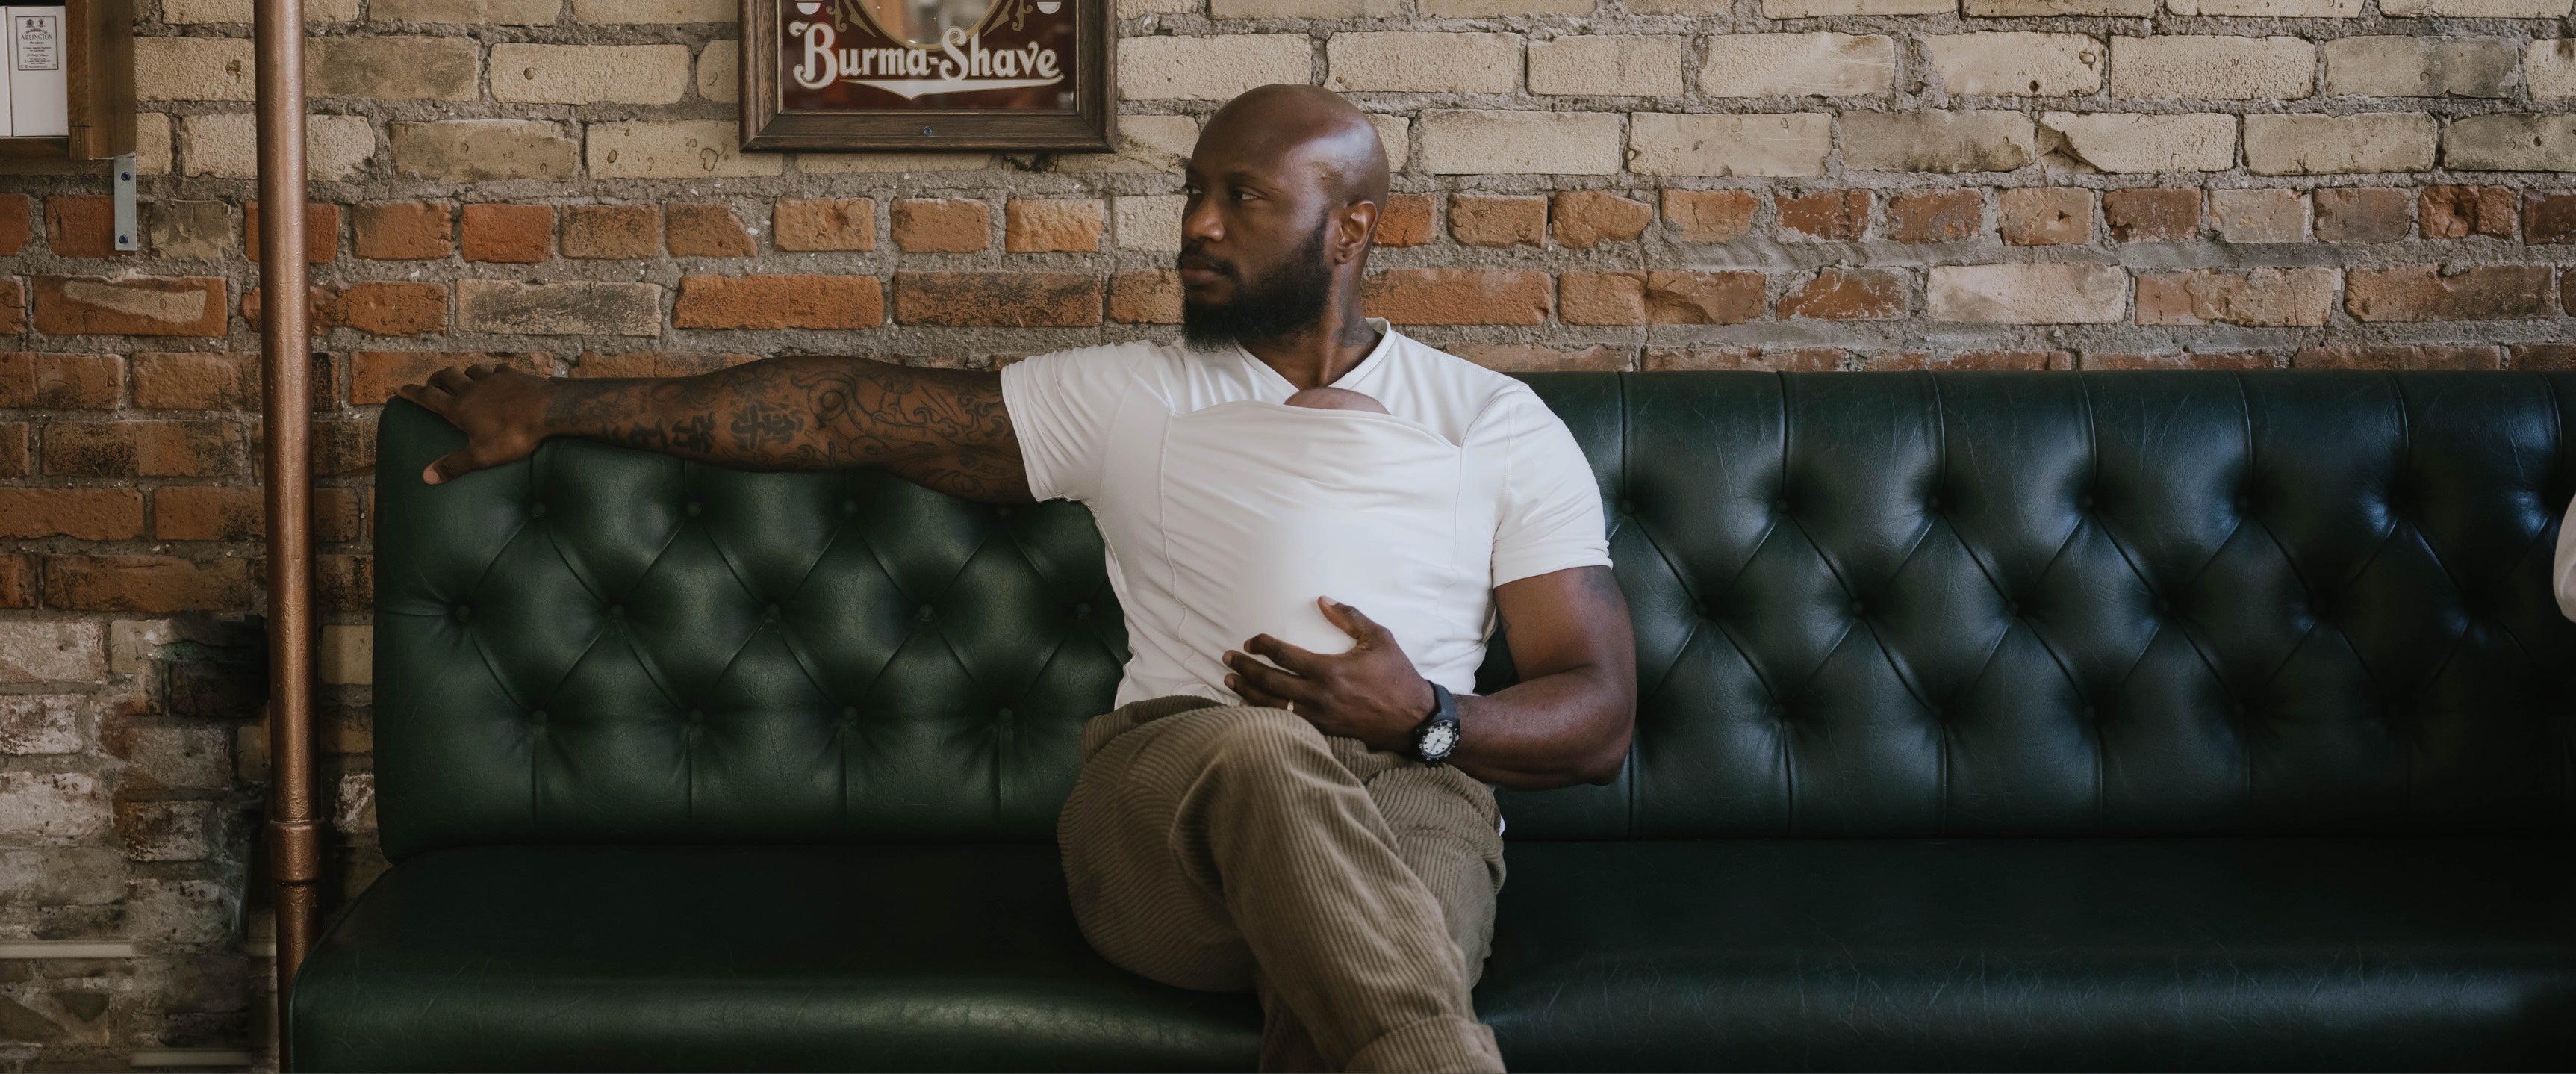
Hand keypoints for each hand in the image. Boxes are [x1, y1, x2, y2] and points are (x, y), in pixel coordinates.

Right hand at [395, 364, 553, 484]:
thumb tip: (426, 477)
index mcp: (460, 408)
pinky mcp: (512, 375)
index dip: (412, 393)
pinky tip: (497, 377)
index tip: (399, 389)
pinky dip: (492, 373)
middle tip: (431, 383)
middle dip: (435, 378)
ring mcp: (492, 379)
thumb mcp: (482, 456)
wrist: (548, 409)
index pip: (428, 397)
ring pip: (471, 369)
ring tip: (464, 381)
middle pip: (446, 376)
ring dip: (464, 374)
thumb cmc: (513, 434)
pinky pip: (497, 369)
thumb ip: (455, 465)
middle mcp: (472, 389)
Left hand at [1222, 597, 1435, 752]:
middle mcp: (1319, 696)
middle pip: (1268, 682)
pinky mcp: (1322, 731)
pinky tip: (1250, 707)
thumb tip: (1323, 600)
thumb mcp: (1379, 638)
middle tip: (1227, 659)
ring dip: (1246, 692)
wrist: (1413, 719)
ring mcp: (1318, 718)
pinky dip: (1264, 714)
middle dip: (1244, 669)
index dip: (1262, 646)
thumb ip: (1349, 617)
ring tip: (1229, 682)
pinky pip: (1284, 722)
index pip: (1283, 656)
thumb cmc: (1397, 676)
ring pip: (1271, 706)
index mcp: (1330, 671)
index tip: (1251, 640)